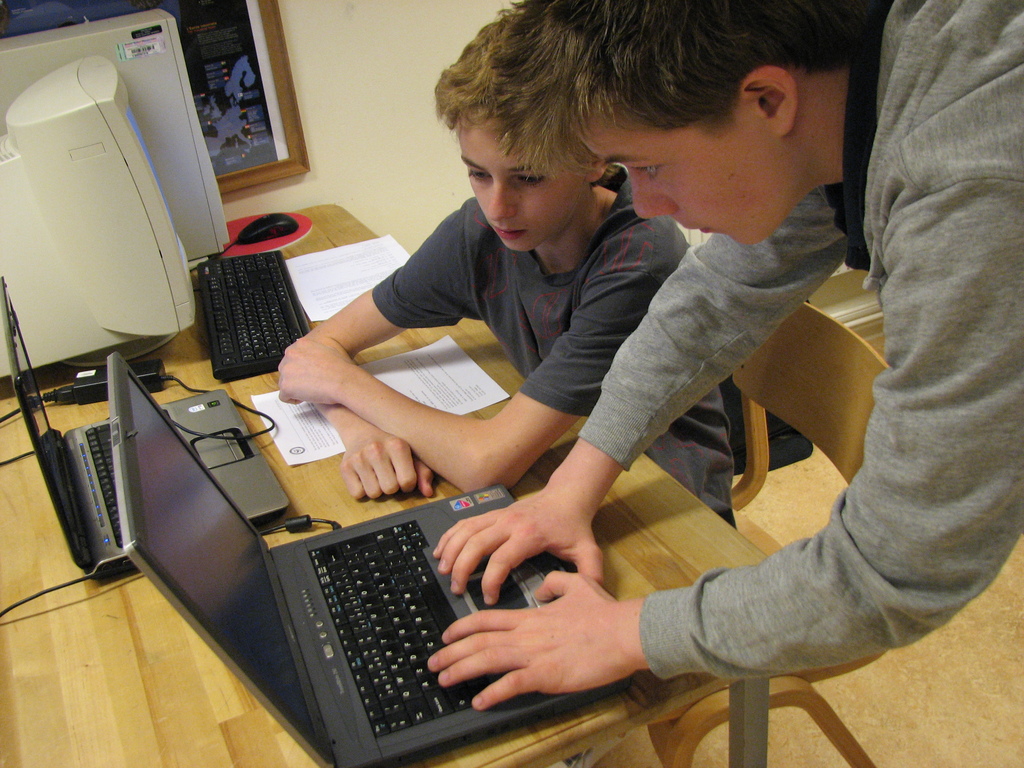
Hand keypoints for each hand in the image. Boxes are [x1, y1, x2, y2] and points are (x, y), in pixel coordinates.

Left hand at [277, 336, 353, 404]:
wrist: (342, 380)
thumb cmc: (341, 368)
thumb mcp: (328, 350)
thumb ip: (314, 352)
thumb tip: (310, 360)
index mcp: (301, 344)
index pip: (292, 358)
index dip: (300, 369)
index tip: (308, 375)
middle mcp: (291, 354)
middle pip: (286, 369)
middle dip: (295, 378)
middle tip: (309, 385)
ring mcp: (287, 370)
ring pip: (284, 382)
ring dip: (294, 388)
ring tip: (309, 392)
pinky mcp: (286, 386)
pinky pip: (284, 396)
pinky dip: (293, 399)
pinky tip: (305, 398)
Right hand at [338, 426, 434, 498]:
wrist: (361, 431)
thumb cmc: (390, 446)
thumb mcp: (410, 454)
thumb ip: (423, 472)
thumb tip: (428, 492)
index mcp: (397, 445)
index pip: (408, 481)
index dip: (408, 484)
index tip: (404, 476)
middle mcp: (376, 449)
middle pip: (390, 489)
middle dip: (392, 487)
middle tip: (388, 474)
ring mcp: (358, 458)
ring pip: (374, 494)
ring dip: (377, 489)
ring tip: (376, 474)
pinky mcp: (344, 467)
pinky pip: (357, 494)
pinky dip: (362, 490)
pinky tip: (365, 476)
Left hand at [428, 572, 646, 708]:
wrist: (624, 631)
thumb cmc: (605, 612)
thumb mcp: (577, 585)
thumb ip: (554, 584)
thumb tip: (539, 591)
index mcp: (531, 616)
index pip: (487, 619)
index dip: (462, 627)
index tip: (447, 635)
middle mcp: (526, 635)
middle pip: (479, 641)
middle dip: (451, 653)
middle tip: (433, 664)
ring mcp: (535, 655)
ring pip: (487, 660)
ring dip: (461, 671)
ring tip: (444, 680)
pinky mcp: (547, 675)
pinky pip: (512, 685)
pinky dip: (492, 693)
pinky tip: (478, 701)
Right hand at [433, 490, 603, 602]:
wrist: (567, 495)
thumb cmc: (573, 526)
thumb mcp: (587, 551)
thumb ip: (590, 574)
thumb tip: (590, 595)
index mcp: (529, 535)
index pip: (501, 559)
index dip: (491, 582)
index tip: (490, 599)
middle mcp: (509, 523)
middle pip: (476, 544)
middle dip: (462, 569)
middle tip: (458, 590)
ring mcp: (498, 515)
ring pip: (466, 530)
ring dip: (451, 551)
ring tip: (444, 572)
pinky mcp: (492, 512)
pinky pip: (465, 522)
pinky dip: (450, 535)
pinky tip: (441, 550)